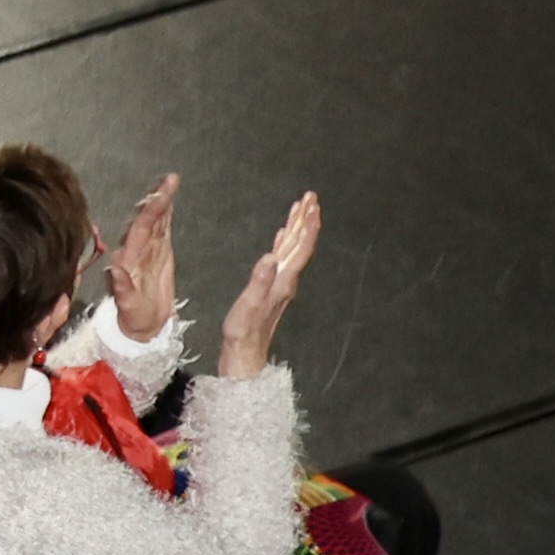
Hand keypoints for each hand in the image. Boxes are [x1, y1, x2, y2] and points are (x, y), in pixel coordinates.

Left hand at [106, 174, 178, 342]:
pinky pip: (161, 229)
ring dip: (161, 201)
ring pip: (154, 221)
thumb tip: (114, 269)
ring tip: (170, 182)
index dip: (149, 212)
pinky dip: (165, 213)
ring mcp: (146, 250)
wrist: (142, 326)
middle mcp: (135, 250)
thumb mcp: (128, 307)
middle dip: (157, 199)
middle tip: (169, 181)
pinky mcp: (157, 253)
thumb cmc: (134, 317)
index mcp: (128, 259)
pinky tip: (168, 198)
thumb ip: (121, 288)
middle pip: (146, 220)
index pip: (139, 230)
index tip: (160, 195)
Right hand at [212, 194, 319, 379]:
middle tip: (309, 197)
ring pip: (292, 249)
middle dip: (305, 220)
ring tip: (299, 209)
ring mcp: (280, 284)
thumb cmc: (244, 333)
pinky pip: (282, 258)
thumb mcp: (249, 306)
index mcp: (283, 281)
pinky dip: (283, 243)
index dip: (306, 226)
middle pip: (300, 244)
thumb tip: (269, 257)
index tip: (311, 205)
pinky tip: (280, 237)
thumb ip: (260, 281)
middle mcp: (286, 280)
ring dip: (297, 228)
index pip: (299, 248)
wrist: (245, 356)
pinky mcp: (271, 288)